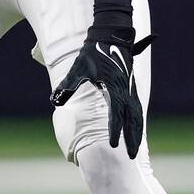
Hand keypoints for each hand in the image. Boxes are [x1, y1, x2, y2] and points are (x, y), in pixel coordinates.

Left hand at [51, 26, 152, 158]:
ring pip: (137, 116)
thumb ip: (68, 85)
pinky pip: (136, 109)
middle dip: (132, 139)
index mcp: (114, 87)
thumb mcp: (78, 68)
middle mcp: (126, 90)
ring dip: (137, 133)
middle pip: (132, 119)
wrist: (110, 35)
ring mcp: (130, 89)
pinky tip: (135, 133)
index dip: (115, 131)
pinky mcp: (131, 88)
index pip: (116, 114)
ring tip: (135, 151)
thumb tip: (55, 100)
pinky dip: (137, 123)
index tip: (114, 146)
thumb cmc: (92, 53)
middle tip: (131, 157)